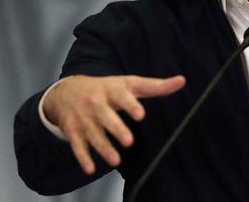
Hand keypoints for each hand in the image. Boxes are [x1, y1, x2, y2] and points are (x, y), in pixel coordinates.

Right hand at [43, 74, 185, 173]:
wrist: (66, 92)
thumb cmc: (105, 88)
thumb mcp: (128, 84)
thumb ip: (155, 86)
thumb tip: (182, 81)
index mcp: (112, 90)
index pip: (122, 97)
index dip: (131, 105)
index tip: (140, 114)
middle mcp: (97, 103)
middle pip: (106, 117)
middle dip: (117, 129)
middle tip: (129, 141)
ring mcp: (84, 118)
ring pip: (94, 134)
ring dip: (104, 148)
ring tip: (116, 160)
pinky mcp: (73, 131)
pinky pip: (78, 146)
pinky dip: (83, 157)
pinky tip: (91, 168)